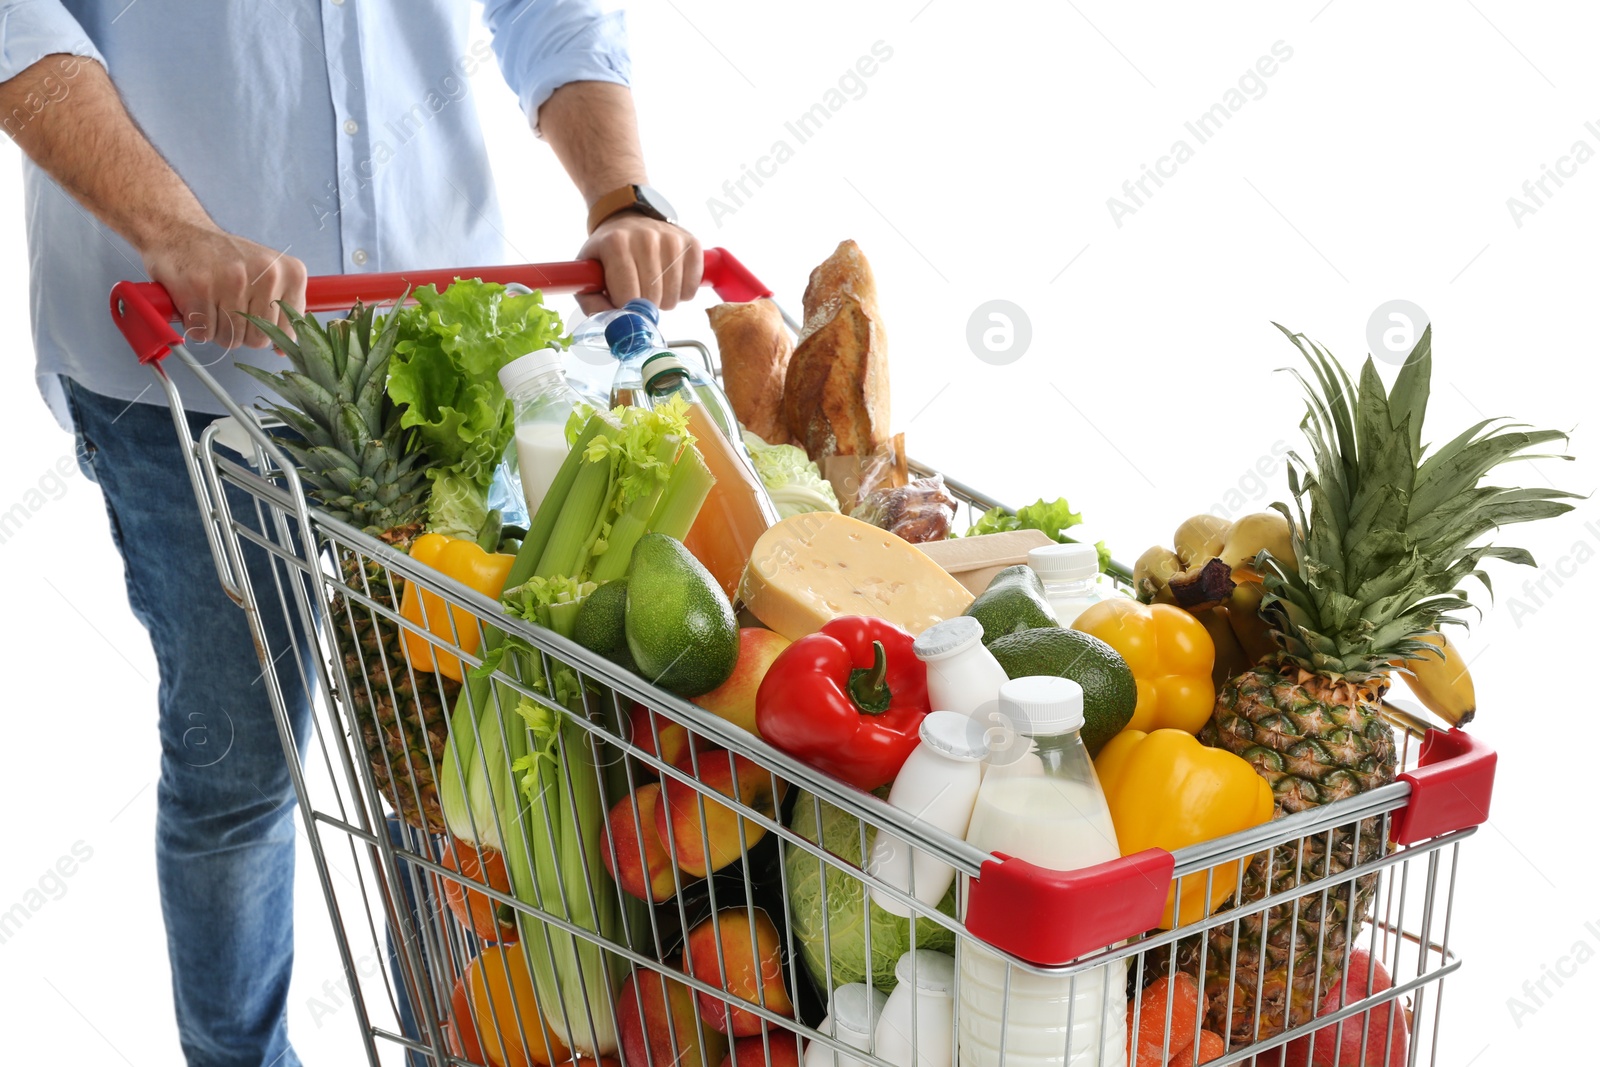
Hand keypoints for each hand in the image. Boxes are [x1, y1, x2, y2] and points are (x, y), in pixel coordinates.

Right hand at [139, 221, 307, 348]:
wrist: (181, 231)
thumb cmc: (225, 258)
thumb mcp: (268, 274)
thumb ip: (281, 307)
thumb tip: (283, 349)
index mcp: (290, 273)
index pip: (288, 330)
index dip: (267, 333)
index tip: (254, 320)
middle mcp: (267, 275)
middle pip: (258, 339)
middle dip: (239, 333)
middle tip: (226, 308)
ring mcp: (234, 281)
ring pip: (230, 339)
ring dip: (216, 329)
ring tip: (211, 302)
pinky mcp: (201, 288)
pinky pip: (203, 333)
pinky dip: (195, 326)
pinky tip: (195, 302)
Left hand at [575, 212, 701, 314]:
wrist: (627, 222)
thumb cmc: (607, 253)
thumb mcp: (588, 275)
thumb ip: (593, 304)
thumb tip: (615, 325)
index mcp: (616, 244)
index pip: (628, 297)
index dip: (625, 309)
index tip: (622, 303)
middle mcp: (646, 237)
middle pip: (653, 299)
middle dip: (644, 307)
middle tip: (637, 294)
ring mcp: (672, 239)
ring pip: (674, 297)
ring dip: (663, 301)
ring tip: (652, 286)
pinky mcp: (692, 244)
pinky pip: (691, 288)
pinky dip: (681, 293)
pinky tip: (669, 281)